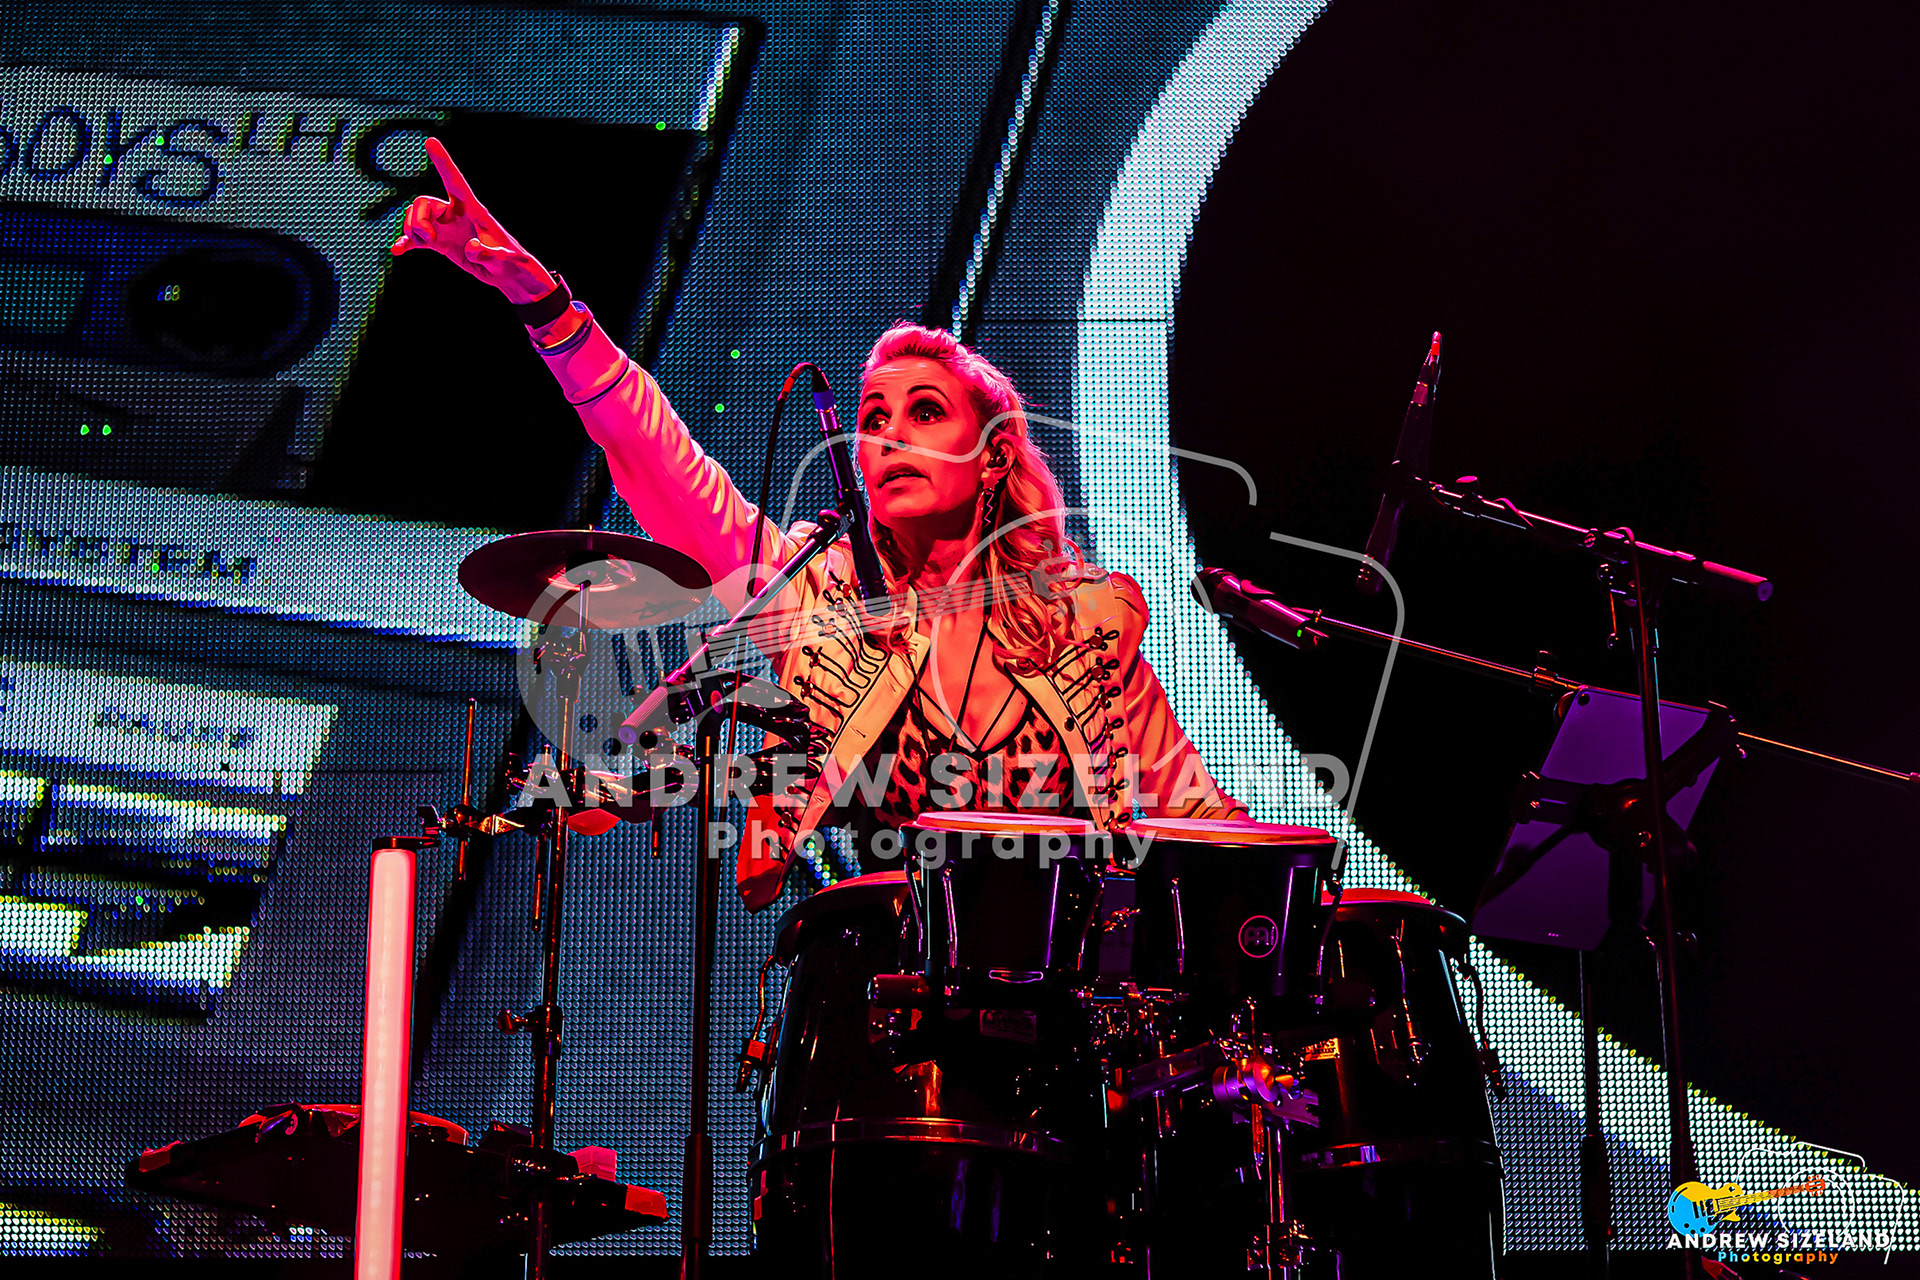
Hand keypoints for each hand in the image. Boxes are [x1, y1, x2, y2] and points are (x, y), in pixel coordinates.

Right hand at [389, 138, 556, 304]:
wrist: (508, 275)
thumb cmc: (511, 262)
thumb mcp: (504, 260)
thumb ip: (489, 254)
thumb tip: (471, 248)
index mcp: (473, 210)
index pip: (455, 181)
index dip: (443, 161)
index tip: (430, 141)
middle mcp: (456, 213)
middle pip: (424, 202)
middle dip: (417, 219)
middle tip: (429, 240)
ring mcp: (446, 227)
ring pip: (415, 217)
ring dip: (412, 231)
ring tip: (428, 246)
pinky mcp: (440, 242)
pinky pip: (416, 238)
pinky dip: (406, 242)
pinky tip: (397, 250)